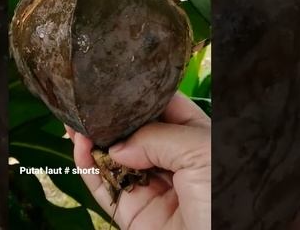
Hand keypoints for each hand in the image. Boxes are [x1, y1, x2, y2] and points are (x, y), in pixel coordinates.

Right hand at [65, 92, 210, 229]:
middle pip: (135, 134)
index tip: (115, 84)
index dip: (140, 97)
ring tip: (73, 121)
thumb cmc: (226, 198)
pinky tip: (79, 147)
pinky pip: (104, 188)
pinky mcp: (133, 215)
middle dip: (111, 118)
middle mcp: (174, 163)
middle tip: (86, 102)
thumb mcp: (201, 152)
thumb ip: (157, 138)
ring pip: (114, 160)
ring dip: (92, 141)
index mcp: (198, 142)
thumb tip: (119, 146)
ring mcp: (151, 189)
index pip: (166, 110)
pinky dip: (88, 168)